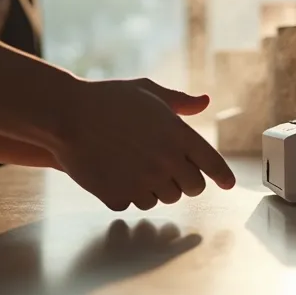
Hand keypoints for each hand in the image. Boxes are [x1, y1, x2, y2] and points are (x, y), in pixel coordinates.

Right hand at [51, 78, 235, 210]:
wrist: (66, 116)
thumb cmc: (107, 99)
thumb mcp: (147, 91)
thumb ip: (179, 101)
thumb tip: (205, 101)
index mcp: (179, 134)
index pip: (212, 164)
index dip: (223, 175)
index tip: (228, 183)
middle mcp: (166, 161)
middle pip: (193, 187)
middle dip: (186, 180)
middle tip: (172, 171)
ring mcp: (144, 182)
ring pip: (167, 198)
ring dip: (160, 187)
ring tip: (140, 167)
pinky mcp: (121, 196)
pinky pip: (138, 203)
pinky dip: (132, 194)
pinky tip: (119, 175)